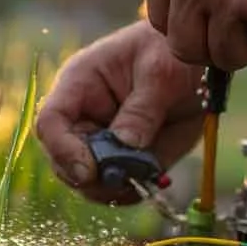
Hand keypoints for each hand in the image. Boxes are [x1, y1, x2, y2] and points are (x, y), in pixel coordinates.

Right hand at [35, 21, 205, 203]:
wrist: (195, 64)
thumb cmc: (170, 52)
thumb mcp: (161, 73)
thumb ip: (142, 109)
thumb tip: (126, 145)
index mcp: (79, 85)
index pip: (51, 122)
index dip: (62, 149)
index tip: (90, 171)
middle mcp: (81, 117)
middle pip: (62, 160)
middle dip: (90, 177)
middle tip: (126, 178)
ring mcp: (101, 142)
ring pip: (87, 182)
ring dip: (112, 188)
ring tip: (145, 176)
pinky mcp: (123, 160)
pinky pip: (116, 188)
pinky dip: (132, 192)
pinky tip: (152, 181)